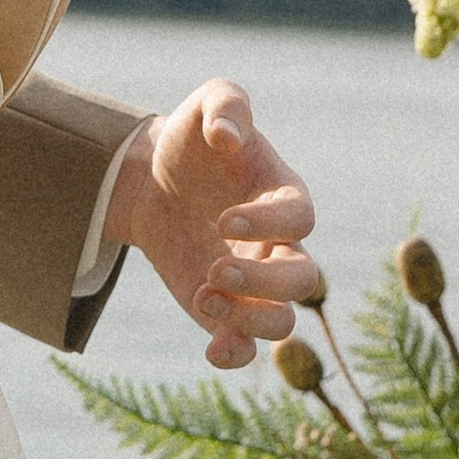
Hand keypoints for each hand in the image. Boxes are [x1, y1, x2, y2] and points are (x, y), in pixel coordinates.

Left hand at [99, 79, 320, 369]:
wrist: (155, 181)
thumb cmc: (194, 142)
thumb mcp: (209, 103)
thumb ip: (226, 106)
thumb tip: (227, 136)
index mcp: (284, 197)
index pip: (300, 219)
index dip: (268, 223)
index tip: (223, 219)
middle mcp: (279, 245)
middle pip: (303, 280)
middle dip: (263, 282)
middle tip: (214, 270)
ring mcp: (255, 283)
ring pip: (282, 322)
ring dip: (248, 319)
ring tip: (203, 295)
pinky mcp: (227, 310)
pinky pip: (248, 346)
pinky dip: (236, 354)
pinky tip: (212, 349)